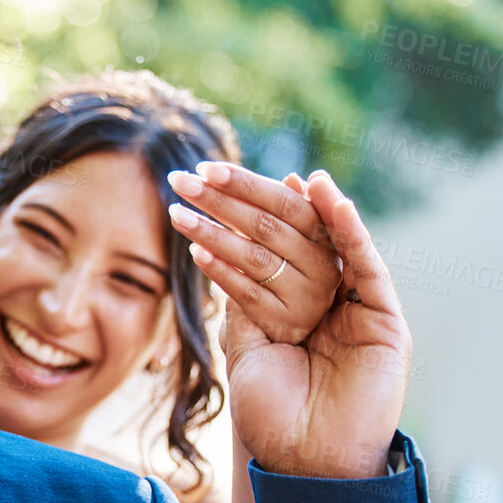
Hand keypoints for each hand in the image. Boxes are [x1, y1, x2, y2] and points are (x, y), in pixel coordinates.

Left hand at [167, 163, 340, 344]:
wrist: (302, 334)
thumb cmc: (295, 273)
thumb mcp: (302, 242)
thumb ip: (294, 212)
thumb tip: (292, 178)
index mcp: (326, 236)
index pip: (283, 202)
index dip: (244, 183)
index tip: (205, 168)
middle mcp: (320, 265)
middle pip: (263, 226)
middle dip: (217, 200)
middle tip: (178, 181)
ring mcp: (302, 296)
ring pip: (251, 257)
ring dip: (210, 232)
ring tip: (175, 214)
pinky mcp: (280, 321)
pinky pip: (245, 292)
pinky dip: (219, 270)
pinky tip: (194, 252)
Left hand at [216, 172, 410, 478]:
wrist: (306, 465)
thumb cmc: (273, 418)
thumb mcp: (247, 349)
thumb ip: (245, 303)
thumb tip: (219, 253)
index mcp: (294, 307)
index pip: (265, 247)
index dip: (235, 215)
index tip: (199, 186)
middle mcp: (327, 301)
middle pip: (290, 237)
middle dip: (245, 203)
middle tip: (201, 172)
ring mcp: (356, 308)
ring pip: (325, 245)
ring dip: (295, 207)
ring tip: (270, 175)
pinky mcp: (384, 320)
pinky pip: (366, 266)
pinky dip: (349, 229)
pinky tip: (327, 197)